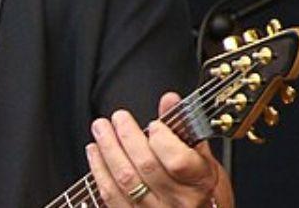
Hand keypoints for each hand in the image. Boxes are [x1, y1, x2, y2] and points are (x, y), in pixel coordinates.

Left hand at [85, 92, 231, 207]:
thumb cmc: (199, 193)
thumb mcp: (203, 161)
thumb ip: (183, 130)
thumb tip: (169, 100)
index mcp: (199, 183)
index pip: (179, 161)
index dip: (163, 139)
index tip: (154, 125)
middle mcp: (177, 201)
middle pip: (146, 166)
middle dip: (128, 136)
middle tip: (118, 118)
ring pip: (125, 179)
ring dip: (108, 149)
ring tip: (101, 129)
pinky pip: (110, 195)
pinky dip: (99, 170)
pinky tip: (95, 152)